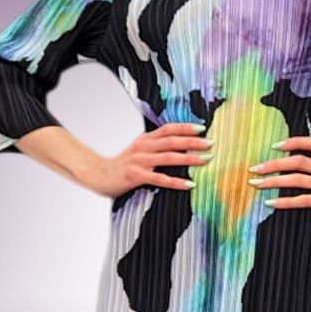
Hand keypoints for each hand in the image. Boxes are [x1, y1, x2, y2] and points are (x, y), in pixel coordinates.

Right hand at [88, 122, 213, 198]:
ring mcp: (139, 161)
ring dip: (189, 158)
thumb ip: (156, 146)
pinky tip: (189, 184)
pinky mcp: (136, 176)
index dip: (186, 127)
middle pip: (172, 141)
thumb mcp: (139, 150)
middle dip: (193, 142)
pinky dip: (176, 182)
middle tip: (211, 144)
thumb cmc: (123, 165)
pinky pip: (160, 179)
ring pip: (169, 157)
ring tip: (205, 160)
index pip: (169, 128)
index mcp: (146, 139)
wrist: (99, 175)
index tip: (203, 128)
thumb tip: (180, 146)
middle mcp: (143, 147)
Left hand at [249, 135, 310, 226]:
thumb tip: (301, 165)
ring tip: (256, 184)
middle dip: (272, 164)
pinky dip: (284, 201)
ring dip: (273, 181)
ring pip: (296, 179)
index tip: (274, 146)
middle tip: (253, 169)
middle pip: (297, 161)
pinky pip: (302, 200)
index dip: (292, 141)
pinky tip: (270, 203)